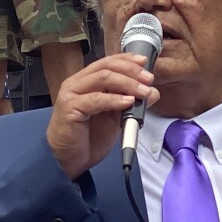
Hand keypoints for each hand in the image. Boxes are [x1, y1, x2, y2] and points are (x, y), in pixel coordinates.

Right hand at [47, 54, 159, 179]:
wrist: (68, 161)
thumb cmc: (88, 138)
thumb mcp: (115, 117)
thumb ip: (131, 102)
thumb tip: (153, 92)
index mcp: (86, 81)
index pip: (108, 62)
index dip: (127, 60)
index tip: (144, 62)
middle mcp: (77, 83)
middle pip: (106, 67)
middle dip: (131, 71)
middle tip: (148, 79)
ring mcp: (71, 94)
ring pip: (103, 78)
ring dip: (127, 83)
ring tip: (143, 91)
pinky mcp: (70, 108)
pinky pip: (96, 99)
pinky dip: (115, 99)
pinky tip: (128, 102)